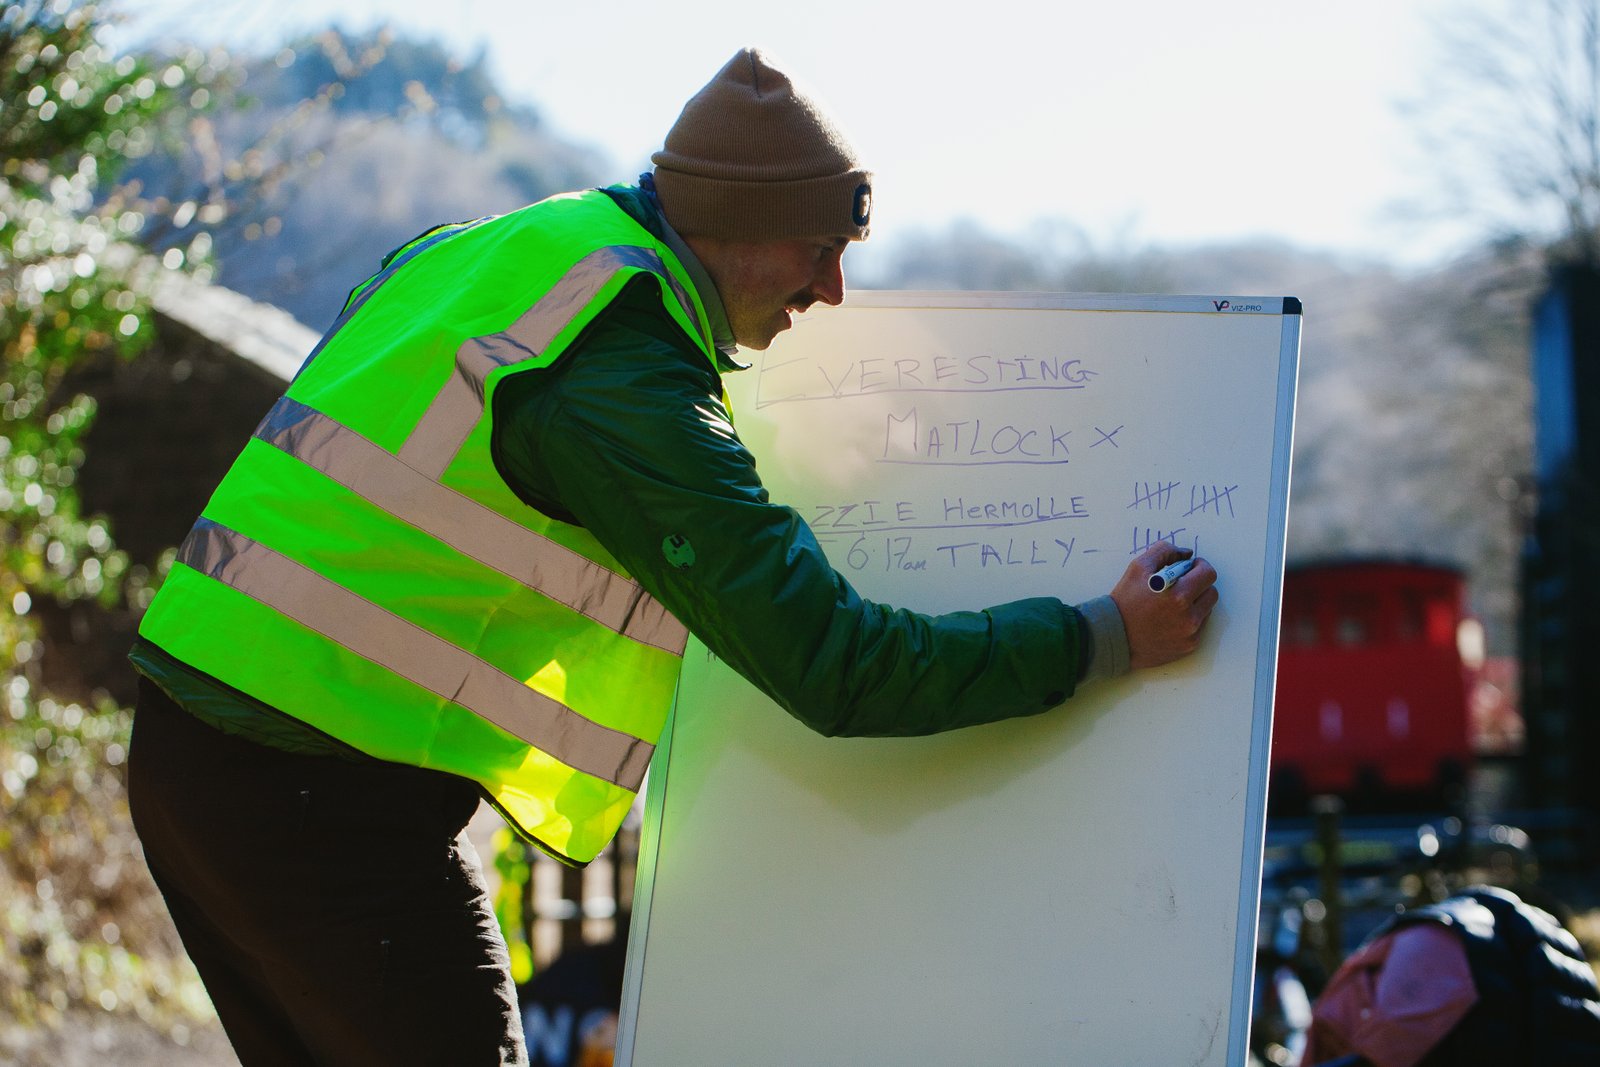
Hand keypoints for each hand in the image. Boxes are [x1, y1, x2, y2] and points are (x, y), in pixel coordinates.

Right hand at [1110, 542, 1218, 669]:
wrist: (1113, 637)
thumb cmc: (1124, 601)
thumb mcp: (1138, 568)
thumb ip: (1164, 552)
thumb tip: (1186, 554)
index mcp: (1179, 595)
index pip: (1208, 574)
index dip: (1200, 567)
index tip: (1190, 568)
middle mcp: (1189, 617)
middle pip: (1211, 592)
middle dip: (1199, 584)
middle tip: (1181, 584)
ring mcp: (1190, 634)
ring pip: (1207, 610)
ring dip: (1195, 602)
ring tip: (1173, 603)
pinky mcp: (1188, 646)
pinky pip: (1199, 627)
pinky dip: (1189, 619)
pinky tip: (1170, 619)